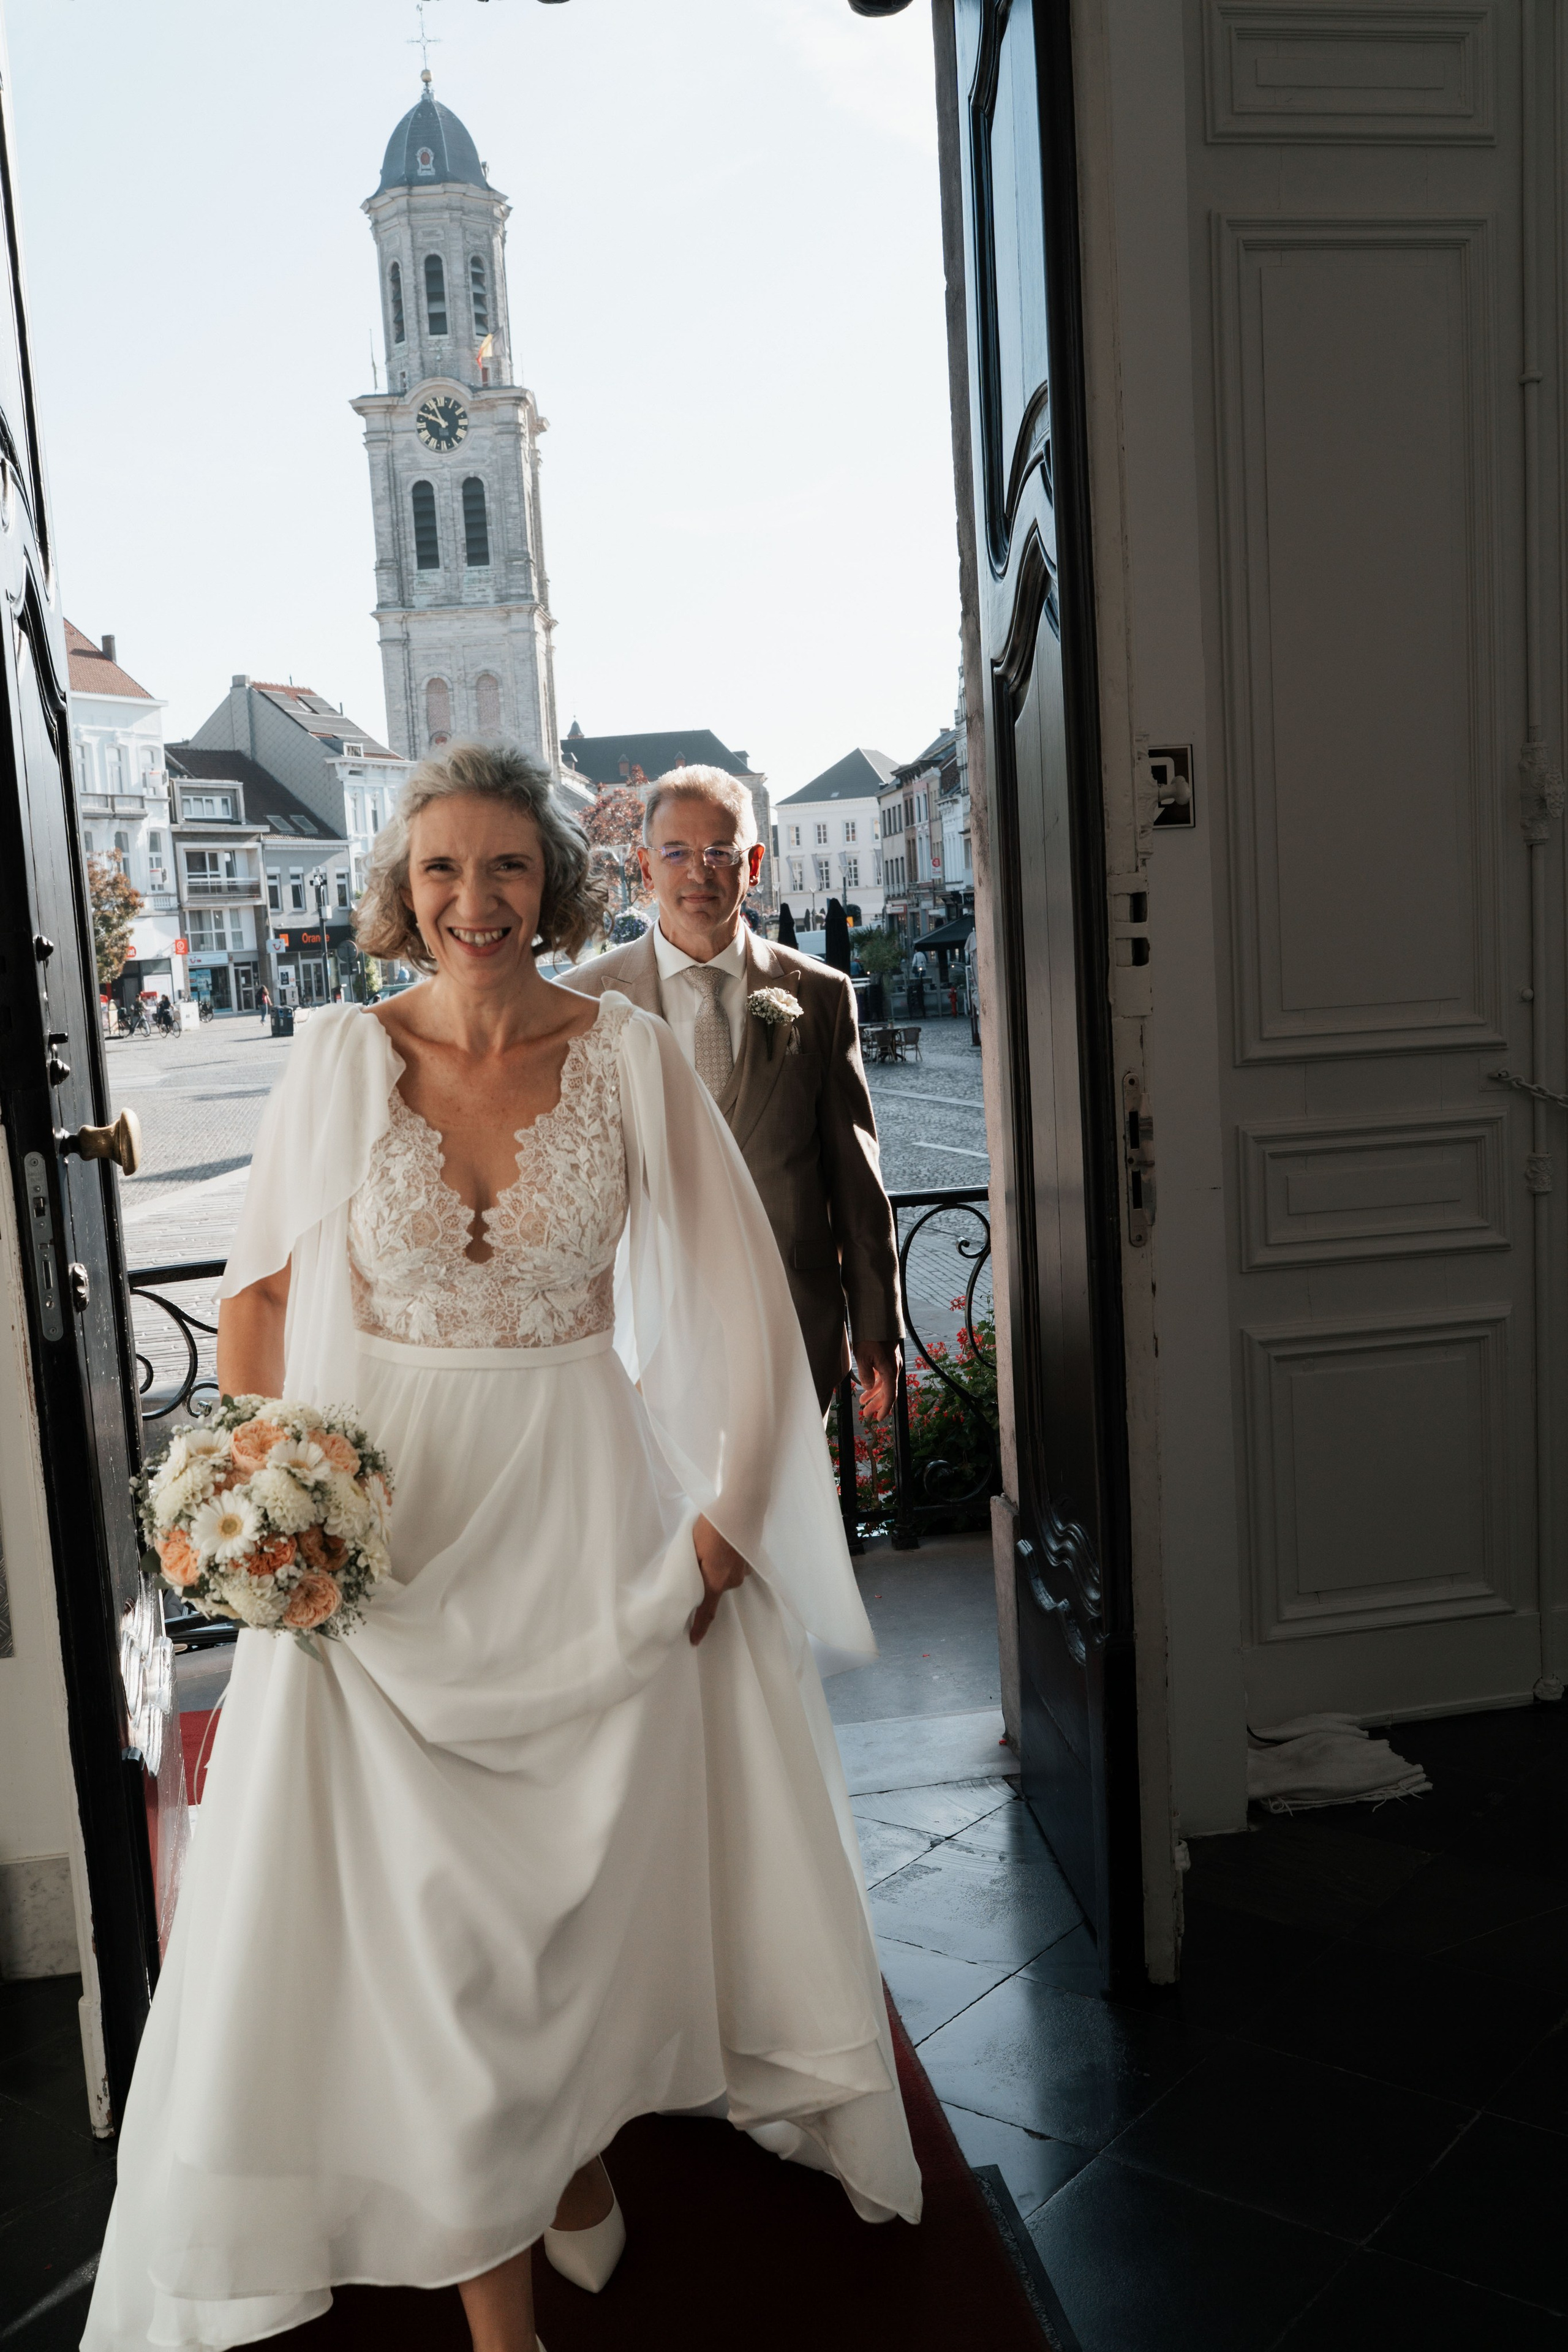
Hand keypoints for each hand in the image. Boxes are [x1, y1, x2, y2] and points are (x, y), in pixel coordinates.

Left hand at [689, 1513, 748, 1645]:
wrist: (742, 1506)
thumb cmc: (713, 1526)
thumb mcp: (693, 1547)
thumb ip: (691, 1570)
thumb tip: (689, 1584)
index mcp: (715, 1582)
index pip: (706, 1612)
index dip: (699, 1628)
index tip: (693, 1641)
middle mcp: (732, 1581)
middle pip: (714, 1589)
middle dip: (705, 1580)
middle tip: (697, 1559)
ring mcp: (744, 1571)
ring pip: (724, 1576)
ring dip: (716, 1567)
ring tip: (711, 1546)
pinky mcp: (751, 1560)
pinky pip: (735, 1567)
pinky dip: (727, 1560)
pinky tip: (724, 1543)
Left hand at [854, 1339, 897, 1423]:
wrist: (878, 1320)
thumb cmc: (870, 1337)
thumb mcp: (862, 1358)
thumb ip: (865, 1376)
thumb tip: (868, 1387)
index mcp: (890, 1371)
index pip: (890, 1395)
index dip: (884, 1408)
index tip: (879, 1418)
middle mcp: (894, 1369)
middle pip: (887, 1392)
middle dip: (876, 1404)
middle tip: (865, 1414)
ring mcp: (892, 1363)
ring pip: (884, 1384)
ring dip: (874, 1394)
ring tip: (863, 1403)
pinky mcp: (888, 1358)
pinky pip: (883, 1375)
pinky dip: (875, 1383)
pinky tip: (867, 1387)